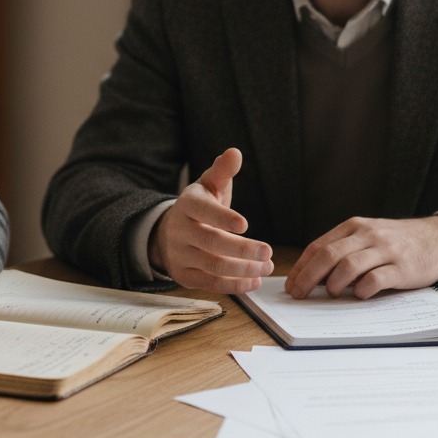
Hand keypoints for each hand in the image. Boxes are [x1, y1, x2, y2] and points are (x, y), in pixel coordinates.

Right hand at [148, 148, 273, 292]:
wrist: (170, 232)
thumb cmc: (200, 206)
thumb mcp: (208, 185)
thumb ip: (222, 171)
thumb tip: (234, 153)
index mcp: (188, 204)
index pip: (204, 211)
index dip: (223, 218)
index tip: (245, 224)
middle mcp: (180, 230)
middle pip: (212, 242)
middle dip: (243, 250)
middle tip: (268, 252)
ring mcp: (179, 254)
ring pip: (213, 266)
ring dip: (243, 269)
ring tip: (267, 267)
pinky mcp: (183, 275)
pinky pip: (210, 284)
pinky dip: (234, 285)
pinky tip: (254, 281)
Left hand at [285, 214, 437, 299]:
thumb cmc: (396, 242)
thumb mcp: (367, 236)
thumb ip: (344, 249)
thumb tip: (311, 275)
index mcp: (354, 227)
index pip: (319, 246)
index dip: (302, 267)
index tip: (292, 284)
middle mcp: (367, 235)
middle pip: (328, 255)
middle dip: (309, 277)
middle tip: (299, 294)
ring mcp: (385, 250)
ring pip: (349, 265)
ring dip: (333, 283)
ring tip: (331, 294)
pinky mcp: (402, 268)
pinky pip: (376, 279)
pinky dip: (362, 289)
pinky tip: (359, 295)